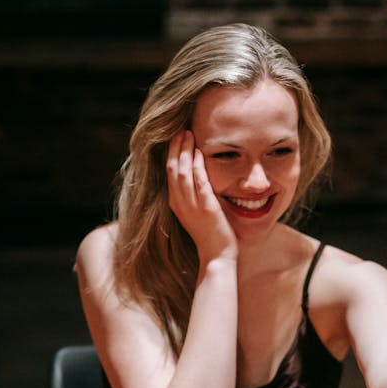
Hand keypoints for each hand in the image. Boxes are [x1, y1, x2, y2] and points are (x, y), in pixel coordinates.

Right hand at [166, 131, 237, 263]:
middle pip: (173, 168)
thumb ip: (195, 196)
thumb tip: (199, 177)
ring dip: (185, 151)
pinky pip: (199, 183)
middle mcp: (180, 203)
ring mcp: (192, 206)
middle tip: (181, 129)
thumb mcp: (197, 212)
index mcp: (176, 203)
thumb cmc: (210, 235)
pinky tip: (200, 152)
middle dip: (176, 147)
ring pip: (182, 172)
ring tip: (189, 134)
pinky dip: (198, 166)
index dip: (172, 153)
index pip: (170, 172)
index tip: (177, 138)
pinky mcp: (207, 209)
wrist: (217, 257)